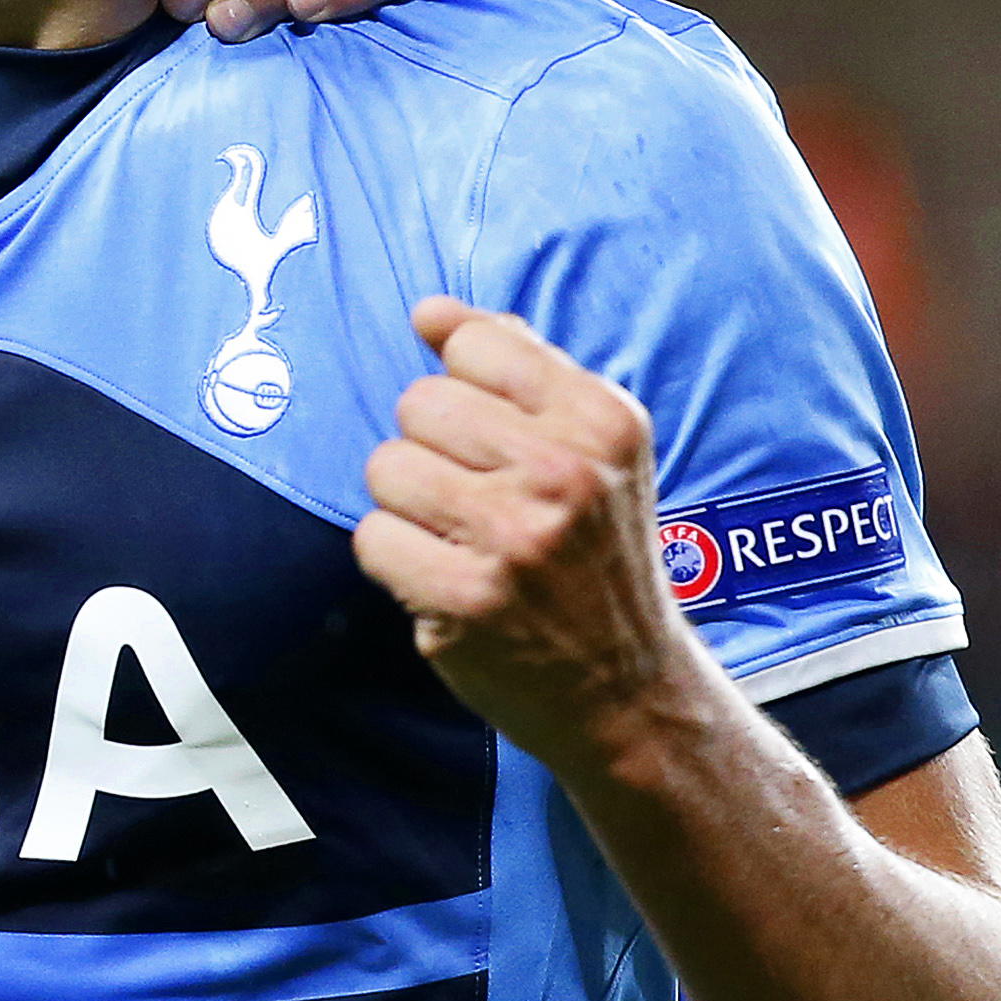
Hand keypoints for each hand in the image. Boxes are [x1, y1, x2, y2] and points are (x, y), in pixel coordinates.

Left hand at [355, 298, 707, 770]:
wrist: (628, 688)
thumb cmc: (594, 553)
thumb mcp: (595, 447)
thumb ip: (519, 364)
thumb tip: (429, 311)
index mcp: (602, 420)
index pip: (475, 342)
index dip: (464, 387)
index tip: (490, 436)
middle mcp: (566, 472)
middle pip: (419, 402)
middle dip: (431, 448)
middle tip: (478, 500)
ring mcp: (517, 537)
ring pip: (386, 465)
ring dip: (407, 505)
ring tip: (460, 539)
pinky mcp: (468, 598)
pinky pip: (372, 537)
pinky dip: (394, 560)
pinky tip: (442, 580)